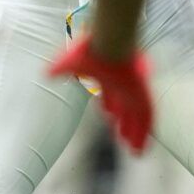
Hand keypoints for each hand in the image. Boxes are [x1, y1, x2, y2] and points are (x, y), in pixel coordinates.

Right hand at [49, 36, 153, 151]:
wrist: (108, 43)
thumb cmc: (90, 50)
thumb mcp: (68, 63)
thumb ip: (58, 70)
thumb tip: (46, 74)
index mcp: (108, 76)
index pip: (110, 95)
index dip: (109, 107)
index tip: (108, 115)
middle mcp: (123, 84)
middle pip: (126, 107)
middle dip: (124, 122)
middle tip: (123, 135)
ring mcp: (135, 89)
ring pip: (139, 116)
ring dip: (136, 132)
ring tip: (135, 150)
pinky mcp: (143, 93)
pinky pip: (147, 117)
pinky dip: (144, 132)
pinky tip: (141, 146)